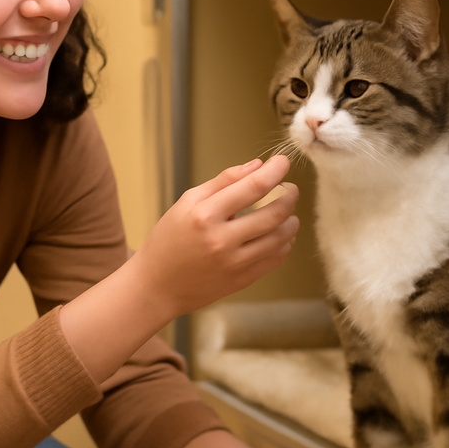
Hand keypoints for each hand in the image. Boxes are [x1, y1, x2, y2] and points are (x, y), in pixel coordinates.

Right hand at [133, 155, 299, 318]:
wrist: (156, 286)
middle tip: (291, 189)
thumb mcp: (187, 202)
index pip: (252, 187)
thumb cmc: (169, 240)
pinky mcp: (242, 280)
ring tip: (288, 213)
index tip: (283, 161)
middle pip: (274, 214)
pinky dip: (285, 243)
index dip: (274, 171)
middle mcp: (221, 240)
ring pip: (280, 238)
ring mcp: (234, 263)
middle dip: (289, 196)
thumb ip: (222, 181)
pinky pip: (276, 259)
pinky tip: (281, 235)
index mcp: (205, 215)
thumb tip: (257, 165)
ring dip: (292, 221)